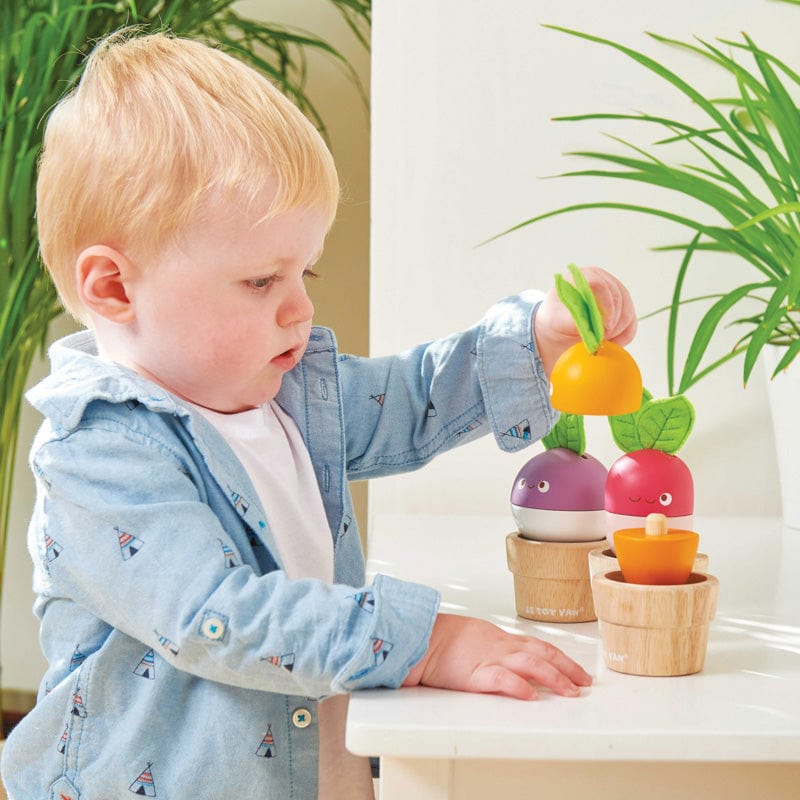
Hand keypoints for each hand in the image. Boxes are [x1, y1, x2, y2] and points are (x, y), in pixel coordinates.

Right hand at [402, 614, 592, 699]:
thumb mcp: (473, 636)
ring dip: (554, 677)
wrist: (420, 636)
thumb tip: (504, 658)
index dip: (560, 657)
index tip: (576, 669)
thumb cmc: (440, 638)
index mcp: (499, 638)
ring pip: (530, 664)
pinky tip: (533, 695)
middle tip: (585, 681)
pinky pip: (502, 679)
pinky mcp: (475, 673)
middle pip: (542, 653)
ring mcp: (490, 658)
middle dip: (567, 667)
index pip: (538, 645)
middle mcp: (500, 646)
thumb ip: (490, 645)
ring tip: (571, 691)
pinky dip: (520, 687)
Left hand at [535, 266, 636, 376]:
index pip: (599, 284)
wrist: (561, 331)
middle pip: (618, 298)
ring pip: (627, 312)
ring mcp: (616, 293)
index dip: (604, 304)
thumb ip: (570, 318)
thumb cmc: (557, 320)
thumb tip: (584, 321)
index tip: (604, 324)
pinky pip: (631, 324)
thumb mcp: (556, 320)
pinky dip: (622, 336)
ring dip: (616, 331)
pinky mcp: (624, 309)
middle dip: (610, 322)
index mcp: (582, 277)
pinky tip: (610, 342)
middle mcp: (602, 280)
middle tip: (599, 337)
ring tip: (600, 340)